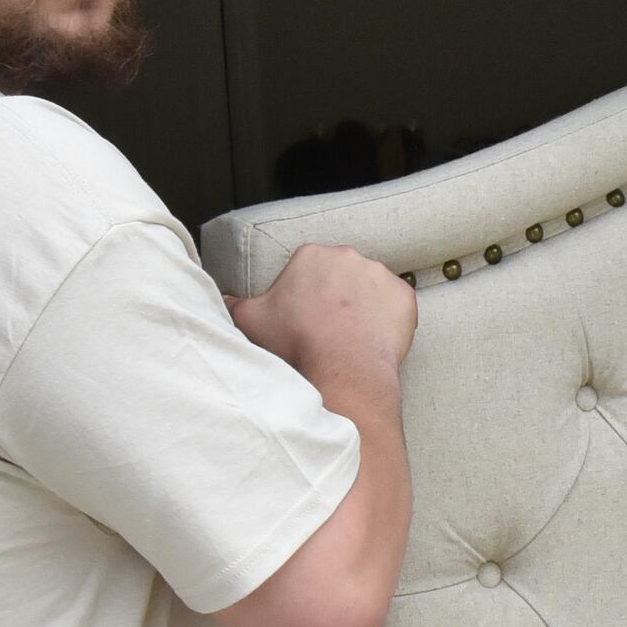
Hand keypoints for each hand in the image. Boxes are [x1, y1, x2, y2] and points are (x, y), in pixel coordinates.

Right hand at [228, 244, 416, 380]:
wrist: (342, 371)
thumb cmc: (296, 343)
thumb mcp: (250, 321)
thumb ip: (233, 304)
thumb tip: (221, 299)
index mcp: (312, 255)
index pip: (308, 270)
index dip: (304, 296)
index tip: (303, 318)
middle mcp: (349, 257)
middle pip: (340, 275)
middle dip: (334, 298)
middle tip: (327, 329)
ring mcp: (380, 275)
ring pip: (369, 289)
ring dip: (362, 307)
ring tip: (350, 338)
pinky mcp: (405, 297)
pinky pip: (396, 305)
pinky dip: (388, 320)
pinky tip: (372, 340)